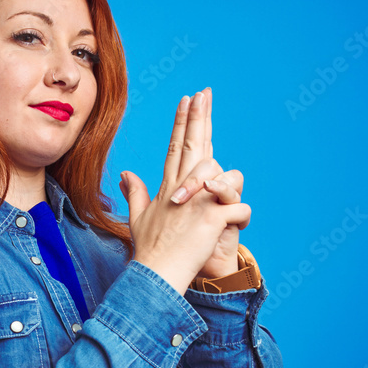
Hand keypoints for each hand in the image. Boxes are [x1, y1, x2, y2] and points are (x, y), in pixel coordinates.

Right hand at [118, 87, 250, 293]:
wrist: (155, 274)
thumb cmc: (149, 251)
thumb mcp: (138, 218)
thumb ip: (135, 193)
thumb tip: (126, 173)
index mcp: (167, 187)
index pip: (176, 146)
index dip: (182, 122)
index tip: (187, 100)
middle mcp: (181, 188)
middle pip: (193, 144)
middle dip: (199, 116)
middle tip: (204, 92)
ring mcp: (197, 201)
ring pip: (224, 174)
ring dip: (230, 188)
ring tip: (222, 208)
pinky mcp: (212, 217)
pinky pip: (239, 206)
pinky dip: (241, 216)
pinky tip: (234, 226)